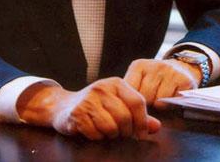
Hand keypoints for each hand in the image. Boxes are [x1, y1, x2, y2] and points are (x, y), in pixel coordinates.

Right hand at [16, 77, 160, 140]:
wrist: (63, 106)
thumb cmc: (95, 107)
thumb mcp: (117, 105)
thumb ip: (138, 115)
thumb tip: (156, 126)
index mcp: (115, 83)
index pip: (137, 102)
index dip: (142, 122)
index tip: (140, 134)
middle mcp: (102, 87)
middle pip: (124, 117)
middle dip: (125, 132)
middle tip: (119, 134)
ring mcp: (88, 99)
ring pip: (111, 127)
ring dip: (110, 135)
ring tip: (104, 130)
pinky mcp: (77, 113)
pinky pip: (95, 133)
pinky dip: (96, 137)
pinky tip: (92, 130)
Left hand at [124, 58, 200, 108]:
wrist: (181, 67)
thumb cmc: (155, 79)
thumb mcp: (140, 78)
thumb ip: (131, 89)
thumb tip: (124, 107)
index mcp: (139, 65)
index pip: (130, 89)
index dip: (132, 101)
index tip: (134, 106)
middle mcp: (155, 66)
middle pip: (145, 97)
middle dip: (146, 105)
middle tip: (149, 105)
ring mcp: (170, 72)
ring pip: (158, 101)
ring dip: (159, 107)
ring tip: (160, 101)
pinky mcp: (184, 80)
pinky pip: (172, 101)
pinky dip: (171, 104)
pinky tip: (171, 99)